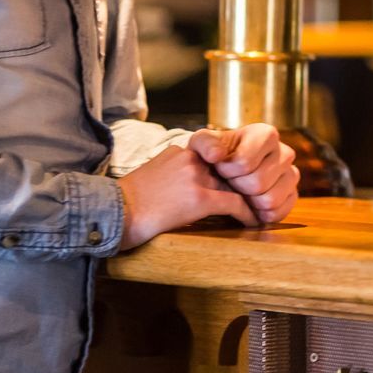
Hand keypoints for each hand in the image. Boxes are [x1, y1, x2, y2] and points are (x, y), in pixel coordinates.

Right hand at [117, 144, 259, 250]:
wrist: (111, 214)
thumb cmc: (128, 202)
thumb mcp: (155, 174)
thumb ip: (178, 171)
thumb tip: (193, 184)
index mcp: (181, 151)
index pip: (219, 156)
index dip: (233, 171)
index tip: (243, 183)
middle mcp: (191, 158)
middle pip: (231, 168)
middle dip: (246, 183)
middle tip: (259, 196)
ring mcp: (195, 176)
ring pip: (237, 184)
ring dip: (252, 198)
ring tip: (261, 208)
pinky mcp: (198, 198)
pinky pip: (234, 203)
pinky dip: (247, 212)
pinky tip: (253, 221)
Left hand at [187, 124, 298, 225]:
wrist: (224, 170)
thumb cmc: (215, 155)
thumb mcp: (202, 144)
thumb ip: (205, 144)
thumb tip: (216, 155)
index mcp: (266, 135)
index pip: (245, 162)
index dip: (228, 170)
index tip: (221, 168)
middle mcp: (285, 152)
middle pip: (258, 183)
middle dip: (237, 188)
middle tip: (230, 182)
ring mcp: (291, 175)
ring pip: (270, 199)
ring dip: (249, 203)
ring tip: (240, 193)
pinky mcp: (293, 195)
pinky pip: (279, 212)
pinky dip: (260, 215)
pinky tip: (251, 206)